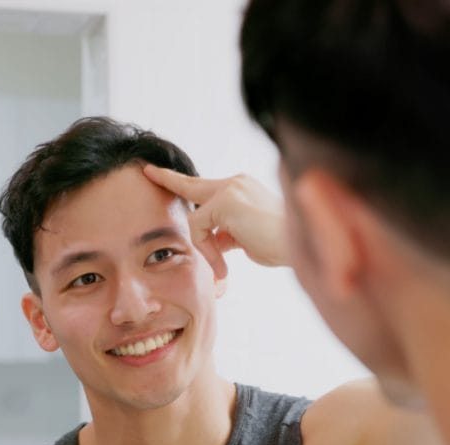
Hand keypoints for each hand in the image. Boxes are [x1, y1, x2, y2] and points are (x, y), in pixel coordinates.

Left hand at [143, 165, 288, 279]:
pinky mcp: (225, 201)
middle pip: (192, 185)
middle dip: (168, 179)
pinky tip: (223, 265)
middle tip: (147, 171)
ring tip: (223, 269)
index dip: (188, 186)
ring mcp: (230, 189)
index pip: (209, 188)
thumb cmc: (282, 246)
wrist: (302, 245)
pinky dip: (207, 250)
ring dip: (205, 247)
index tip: (166, 176)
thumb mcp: (248, 239)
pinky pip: (199, 228)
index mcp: (244, 189)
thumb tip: (212, 241)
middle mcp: (236, 183)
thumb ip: (226, 234)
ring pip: (196, 218)